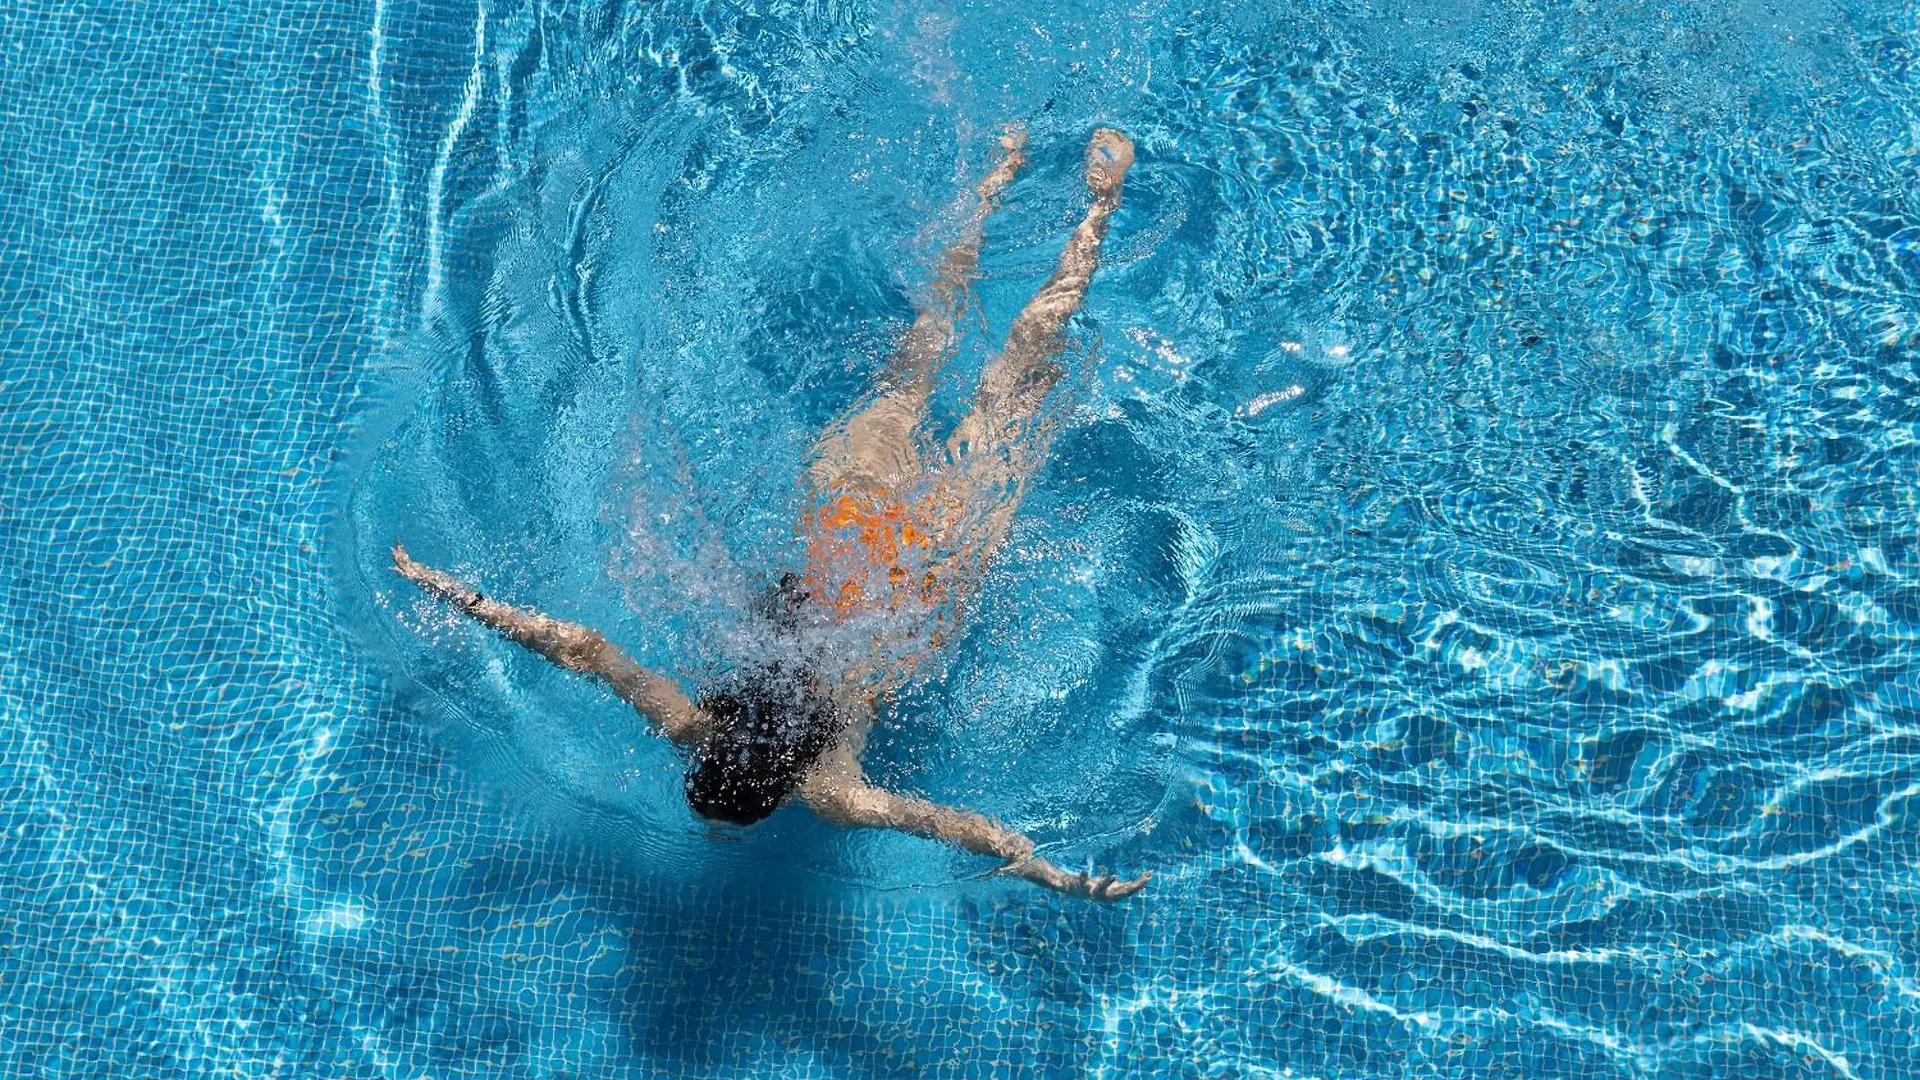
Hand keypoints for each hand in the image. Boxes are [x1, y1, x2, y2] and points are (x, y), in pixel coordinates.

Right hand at [1005, 855, 1150, 901]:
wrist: (1059, 883)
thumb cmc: (1045, 875)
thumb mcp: (1031, 869)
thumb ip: (1017, 867)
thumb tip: (998, 867)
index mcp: (1072, 887)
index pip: (1077, 885)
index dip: (1082, 881)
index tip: (1084, 874)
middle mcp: (1087, 892)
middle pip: (1103, 894)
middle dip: (1114, 887)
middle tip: (1124, 879)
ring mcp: (1099, 892)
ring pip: (1119, 894)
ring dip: (1133, 886)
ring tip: (1148, 876)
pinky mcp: (1107, 888)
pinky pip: (1124, 888)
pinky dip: (1135, 883)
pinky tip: (1148, 875)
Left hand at [1069, 869, 1151, 901]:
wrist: (1078, 890)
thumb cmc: (1101, 887)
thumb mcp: (1117, 887)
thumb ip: (1131, 884)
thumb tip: (1149, 875)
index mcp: (1113, 896)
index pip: (1129, 891)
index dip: (1139, 884)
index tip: (1148, 876)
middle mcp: (1104, 896)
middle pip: (1117, 894)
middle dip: (1128, 888)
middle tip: (1139, 882)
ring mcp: (1093, 892)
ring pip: (1100, 889)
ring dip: (1107, 883)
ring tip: (1113, 875)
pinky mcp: (1081, 886)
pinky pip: (1082, 882)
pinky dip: (1083, 877)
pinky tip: (1084, 870)